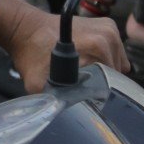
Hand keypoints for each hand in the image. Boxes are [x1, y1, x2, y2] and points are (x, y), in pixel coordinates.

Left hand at [0, 1, 126, 93]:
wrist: (25, 27)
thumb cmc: (31, 52)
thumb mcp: (38, 83)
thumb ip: (54, 102)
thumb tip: (65, 118)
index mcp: (98, 45)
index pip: (114, 82)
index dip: (100, 94)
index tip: (86, 96)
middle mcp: (107, 34)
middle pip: (117, 73)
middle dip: (102, 81)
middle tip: (81, 82)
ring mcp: (109, 28)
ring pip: (118, 63)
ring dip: (104, 70)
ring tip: (83, 70)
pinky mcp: (107, 25)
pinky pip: (115, 51)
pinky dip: (104, 58)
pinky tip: (88, 59)